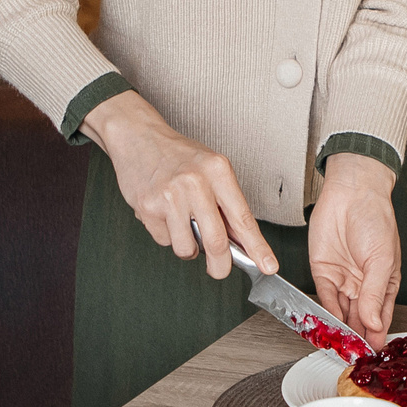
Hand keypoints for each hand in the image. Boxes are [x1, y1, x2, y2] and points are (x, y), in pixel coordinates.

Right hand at [83, 91, 275, 279]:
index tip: (268, 265)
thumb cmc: (178, 155)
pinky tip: (164, 214)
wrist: (138, 137)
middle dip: (221, 265)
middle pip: (216, 242)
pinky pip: (164, 240)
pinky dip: (167, 234)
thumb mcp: (211, 169)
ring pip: (187, 248)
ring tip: (183, 226)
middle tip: (220, 270)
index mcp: (218, 171)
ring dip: (188, 248)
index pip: (243, 218)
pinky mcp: (148, 208)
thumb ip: (226, 204)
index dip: (257, 247)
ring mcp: (170, 196)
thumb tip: (242, 242)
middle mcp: (196, 183)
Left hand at [308, 152, 400, 341]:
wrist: (351, 193)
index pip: (381, 316)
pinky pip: (324, 299)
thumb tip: (374, 322)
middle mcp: (363, 285)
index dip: (377, 335)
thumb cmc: (375, 219)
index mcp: (384, 282)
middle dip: (357, 338)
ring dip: (340, 330)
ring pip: (341, 313)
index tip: (372, 352)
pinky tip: (327, 326)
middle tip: (353, 356)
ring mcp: (343, 280)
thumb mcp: (381, 260)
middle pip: (359, 319)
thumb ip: (375, 293)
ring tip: (339, 347)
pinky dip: (325, 314)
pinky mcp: (323, 273)